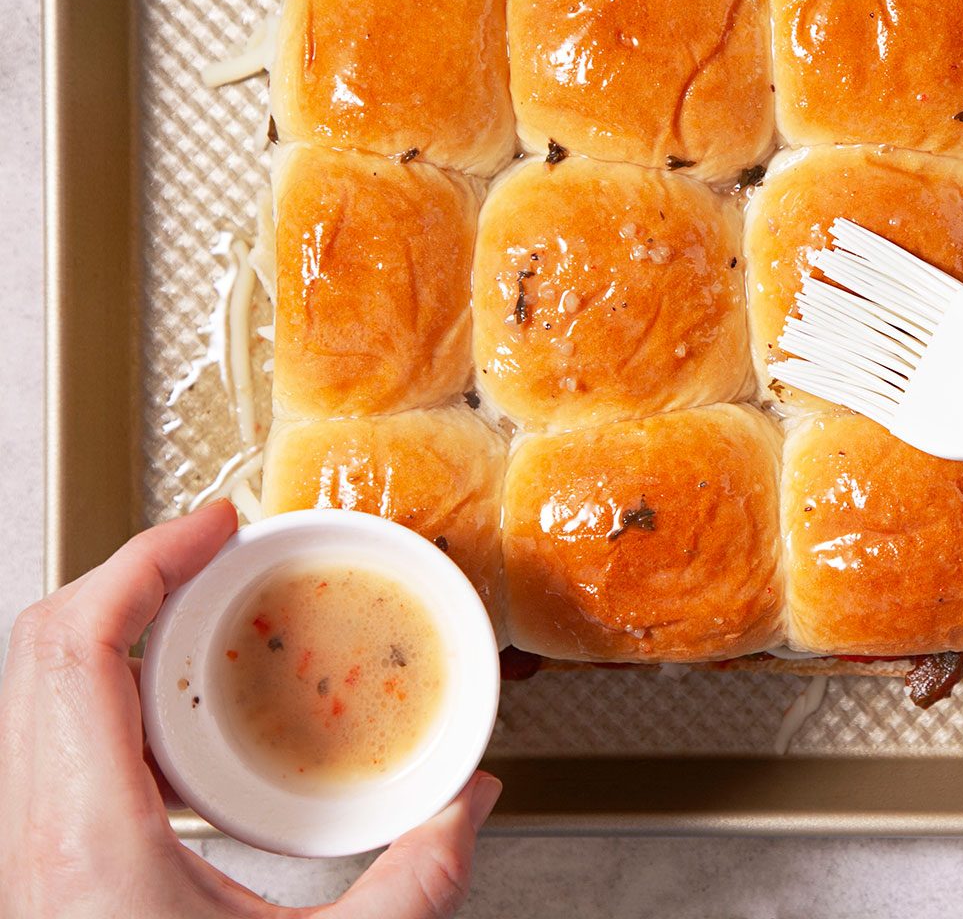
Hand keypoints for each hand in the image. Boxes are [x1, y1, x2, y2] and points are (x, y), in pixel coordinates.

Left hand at [0, 501, 500, 918]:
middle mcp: (32, 833)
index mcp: (84, 839)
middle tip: (213, 548)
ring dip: (111, 627)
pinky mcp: (38, 865)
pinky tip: (175, 708)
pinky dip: (105, 687)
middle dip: (127, 572)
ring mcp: (23, 849)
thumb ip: (415, 886)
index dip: (143, 562)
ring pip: (31, 689)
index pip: (75, 649)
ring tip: (198, 608)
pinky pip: (48, 736)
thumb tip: (470, 806)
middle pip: (37, 647)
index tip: (213, 526)